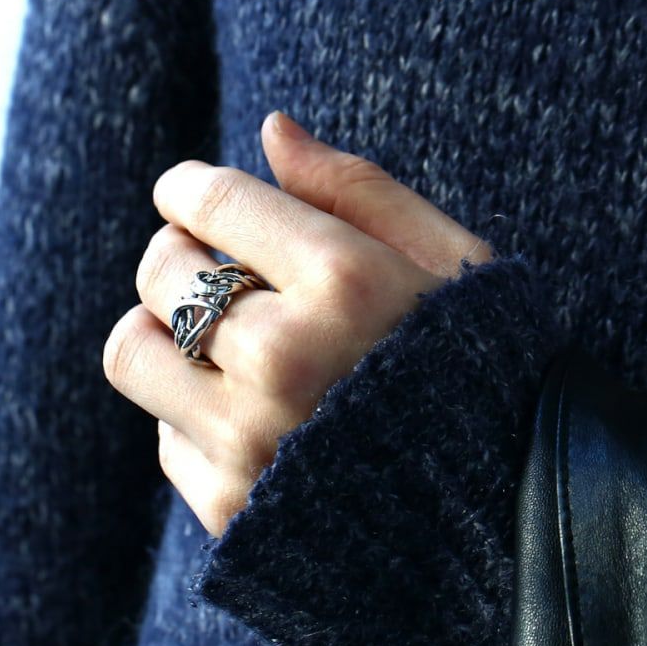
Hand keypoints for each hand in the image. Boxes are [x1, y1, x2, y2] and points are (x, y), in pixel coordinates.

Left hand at [102, 111, 493, 536]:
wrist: (512, 516)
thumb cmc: (487, 369)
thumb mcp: (453, 263)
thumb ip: (360, 190)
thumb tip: (272, 129)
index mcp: (346, 282)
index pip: (211, 200)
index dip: (190, 186)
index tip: (193, 192)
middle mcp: (285, 357)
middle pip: (160, 268)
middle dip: (181, 253)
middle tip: (220, 267)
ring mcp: (252, 439)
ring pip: (134, 351)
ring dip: (162, 330)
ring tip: (215, 337)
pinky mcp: (232, 508)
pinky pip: (166, 438)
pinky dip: (197, 416)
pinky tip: (257, 416)